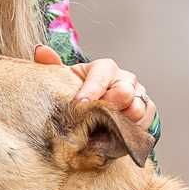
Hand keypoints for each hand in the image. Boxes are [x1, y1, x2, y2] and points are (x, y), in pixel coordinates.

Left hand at [34, 45, 156, 129]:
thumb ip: (52, 66)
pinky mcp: (148, 113)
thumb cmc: (80, 94)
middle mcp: (125, 79)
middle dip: (110, 106)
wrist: (97, 112)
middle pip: (125, 91)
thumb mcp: (65, 80)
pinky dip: (133, 133)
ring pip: (138, 108)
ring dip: (122, 123)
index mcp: (104, 68)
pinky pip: (146, 123)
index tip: (80, 104)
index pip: (102, 73)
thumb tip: (41, 50)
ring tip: (104, 133)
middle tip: (96, 120)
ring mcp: (139, 96)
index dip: (92, 89)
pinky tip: (117, 139)